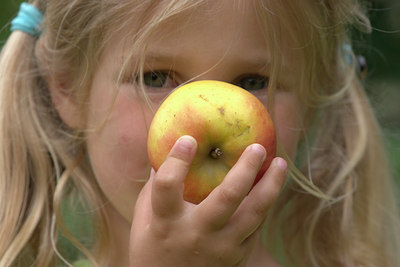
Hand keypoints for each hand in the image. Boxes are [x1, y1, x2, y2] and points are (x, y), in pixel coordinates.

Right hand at [130, 135, 286, 266]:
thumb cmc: (152, 251)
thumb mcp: (143, 222)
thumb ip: (153, 189)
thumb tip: (163, 154)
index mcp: (166, 223)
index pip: (168, 186)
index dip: (177, 160)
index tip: (188, 139)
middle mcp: (196, 235)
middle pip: (227, 197)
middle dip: (245, 168)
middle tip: (257, 147)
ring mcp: (221, 248)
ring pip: (254, 214)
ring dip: (271, 185)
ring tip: (280, 163)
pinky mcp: (237, 257)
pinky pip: (256, 226)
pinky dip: (264, 204)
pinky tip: (270, 186)